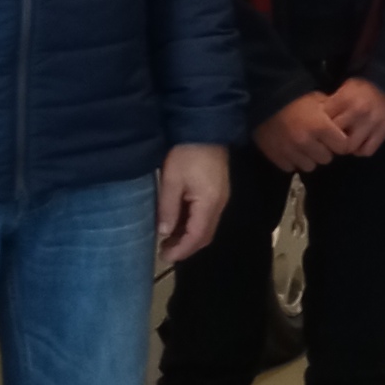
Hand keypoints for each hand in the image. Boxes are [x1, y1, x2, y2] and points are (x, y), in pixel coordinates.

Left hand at [158, 144, 231, 262]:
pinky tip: (178, 222)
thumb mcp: (171, 180)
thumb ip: (168, 209)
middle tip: (165, 251)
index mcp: (209, 204)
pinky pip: (206, 215)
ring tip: (168, 240)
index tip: (164, 257)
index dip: (181, 250)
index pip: (197, 236)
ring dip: (189, 236)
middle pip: (205, 235)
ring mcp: (221, 197)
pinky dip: (193, 225)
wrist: (204, 127)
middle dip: (186, 247)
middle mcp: (219, 204)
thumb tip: (165, 233)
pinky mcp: (218, 190)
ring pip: (206, 226)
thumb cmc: (186, 153)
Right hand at [254, 91, 349, 173]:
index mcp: (320, 126)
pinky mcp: (277, 158)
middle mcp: (307, 142)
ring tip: (304, 147)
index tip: (335, 137)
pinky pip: (291, 167)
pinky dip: (292, 161)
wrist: (261, 101)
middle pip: (326, 159)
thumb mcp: (316, 99)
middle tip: (317, 141)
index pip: (342, 146)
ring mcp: (291, 151)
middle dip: (324, 150)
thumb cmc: (293, 99)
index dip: (340, 141)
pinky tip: (290, 149)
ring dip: (309, 158)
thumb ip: (332, 112)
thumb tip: (345, 123)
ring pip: (310, 166)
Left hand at [326, 76, 384, 157]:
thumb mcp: (345, 88)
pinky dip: (361, 151)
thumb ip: (332, 103)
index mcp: (345, 98)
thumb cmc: (363, 88)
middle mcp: (358, 111)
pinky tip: (358, 145)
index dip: (320, 127)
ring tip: (345, 143)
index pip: (325, 122)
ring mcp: (372, 122)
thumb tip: (318, 120)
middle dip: (331, 139)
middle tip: (331, 139)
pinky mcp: (384, 131)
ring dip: (346, 147)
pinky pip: (367, 150)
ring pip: (351, 146)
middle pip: (336, 136)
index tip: (321, 129)